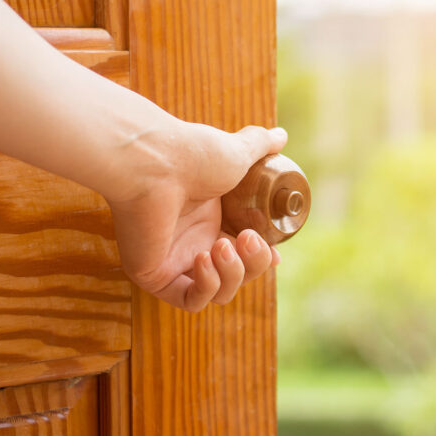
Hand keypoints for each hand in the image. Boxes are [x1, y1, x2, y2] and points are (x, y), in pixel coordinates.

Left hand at [107, 123, 286, 311]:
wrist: (156, 162)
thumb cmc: (191, 155)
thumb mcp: (237, 151)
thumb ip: (259, 145)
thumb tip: (281, 135)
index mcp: (211, 219)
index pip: (245, 253)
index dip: (263, 258)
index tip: (275, 254)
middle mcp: (193, 241)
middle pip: (238, 276)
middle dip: (253, 264)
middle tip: (246, 238)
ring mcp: (173, 261)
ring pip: (219, 293)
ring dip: (231, 275)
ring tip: (221, 246)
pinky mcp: (155, 275)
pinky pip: (189, 300)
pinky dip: (206, 286)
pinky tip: (204, 258)